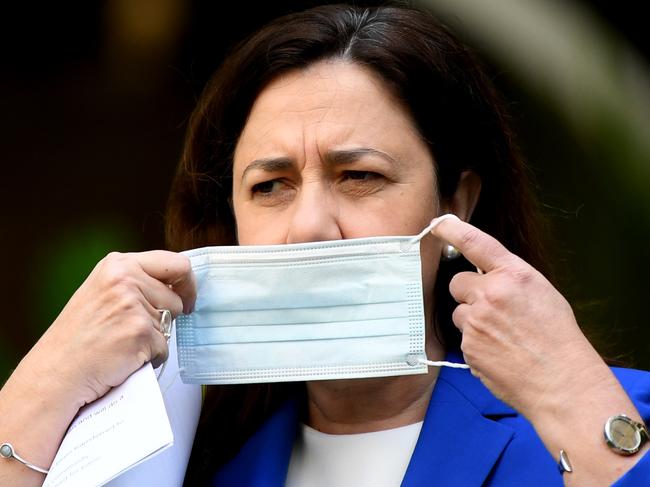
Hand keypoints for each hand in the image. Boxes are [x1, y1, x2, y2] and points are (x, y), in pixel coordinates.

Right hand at [20, 250, 195, 407]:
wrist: (56, 371)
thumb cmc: (79, 337)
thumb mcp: (104, 291)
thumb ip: (137, 282)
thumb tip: (178, 286)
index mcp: (119, 264)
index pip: (176, 263)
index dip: (187, 283)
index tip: (186, 298)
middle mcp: (126, 279)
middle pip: (177, 298)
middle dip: (166, 317)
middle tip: (134, 329)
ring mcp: (133, 305)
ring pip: (170, 324)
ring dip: (154, 339)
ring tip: (122, 342)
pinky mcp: (140, 332)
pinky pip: (164, 347)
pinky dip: (149, 357)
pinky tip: (123, 357)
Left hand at [431, 217, 603, 418]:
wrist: (562, 382)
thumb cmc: (558, 338)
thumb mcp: (541, 293)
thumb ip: (510, 279)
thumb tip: (486, 273)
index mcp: (514, 275)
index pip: (476, 243)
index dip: (453, 230)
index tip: (438, 224)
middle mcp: (491, 293)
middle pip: (458, 283)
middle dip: (470, 293)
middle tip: (493, 310)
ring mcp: (476, 321)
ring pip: (460, 313)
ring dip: (474, 321)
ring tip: (502, 337)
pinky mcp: (468, 345)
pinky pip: (464, 338)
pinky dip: (477, 344)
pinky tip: (500, 353)